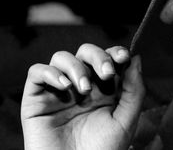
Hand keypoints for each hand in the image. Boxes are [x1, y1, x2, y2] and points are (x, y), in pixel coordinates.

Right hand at [21, 44, 144, 149]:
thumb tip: (136, 58)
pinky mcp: (37, 99)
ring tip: (83, 89)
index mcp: (104, 88)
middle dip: (98, 57)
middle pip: (86, 52)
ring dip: (75, 66)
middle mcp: (82, 85)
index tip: (124, 57)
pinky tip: (64, 86)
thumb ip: (134, 90)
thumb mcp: (125, 120)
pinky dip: (49, 72)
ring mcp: (59, 90)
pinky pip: (36, 72)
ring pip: (61, 57)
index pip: (108, 58)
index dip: (115, 52)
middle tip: (107, 73)